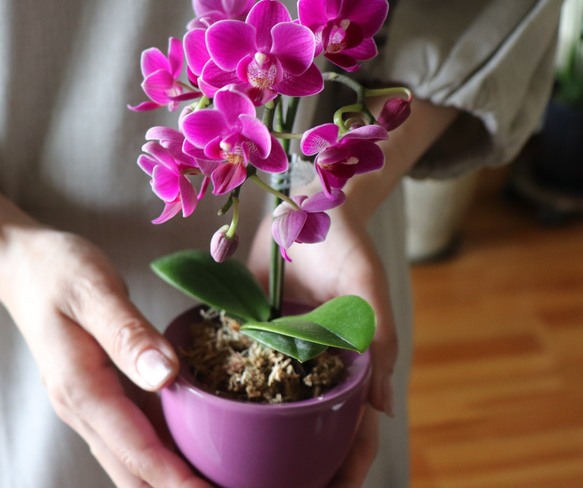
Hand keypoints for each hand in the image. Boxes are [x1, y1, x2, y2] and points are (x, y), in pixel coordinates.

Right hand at [0, 219, 210, 487]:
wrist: (25, 265)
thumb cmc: (58, 271)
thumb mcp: (95, 293)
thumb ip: (128, 335)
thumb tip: (165, 375)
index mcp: (82, 388)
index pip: (135, 450)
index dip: (176, 479)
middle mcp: (83, 407)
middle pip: (132, 470)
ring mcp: (89, 402)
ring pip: (130, 458)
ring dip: (169, 478)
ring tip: (214, 479)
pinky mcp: (100, 391)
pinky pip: (131, 433)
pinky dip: (160, 451)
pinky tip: (189, 446)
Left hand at [248, 200, 397, 486]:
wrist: (303, 207)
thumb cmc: (345, 242)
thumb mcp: (366, 283)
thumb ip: (379, 334)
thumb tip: (385, 405)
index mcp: (351, 360)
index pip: (356, 426)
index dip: (349, 464)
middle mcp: (315, 364)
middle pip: (311, 427)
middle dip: (301, 464)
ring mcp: (282, 351)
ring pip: (274, 406)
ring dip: (263, 441)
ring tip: (238, 473)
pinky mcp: (251, 331)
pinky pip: (240, 367)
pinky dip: (230, 392)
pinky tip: (208, 415)